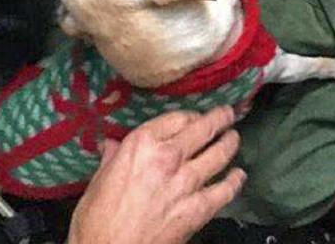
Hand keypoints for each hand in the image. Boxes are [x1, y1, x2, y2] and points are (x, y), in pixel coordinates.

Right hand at [68, 107, 245, 243]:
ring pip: (219, 154)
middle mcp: (168, 157)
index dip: (190, 116)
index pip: (176, 118)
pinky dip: (234, 181)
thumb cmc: (96, 220)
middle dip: (220, 119)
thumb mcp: (97, 182)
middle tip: (229, 114)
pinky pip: (224, 190)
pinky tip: (239, 176)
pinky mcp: (197, 209)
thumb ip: (112, 159)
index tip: (195, 117)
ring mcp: (186, 183)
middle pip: (203, 129)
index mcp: (141, 145)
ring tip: (234, 138)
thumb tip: (111, 145)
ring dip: (230, 143)